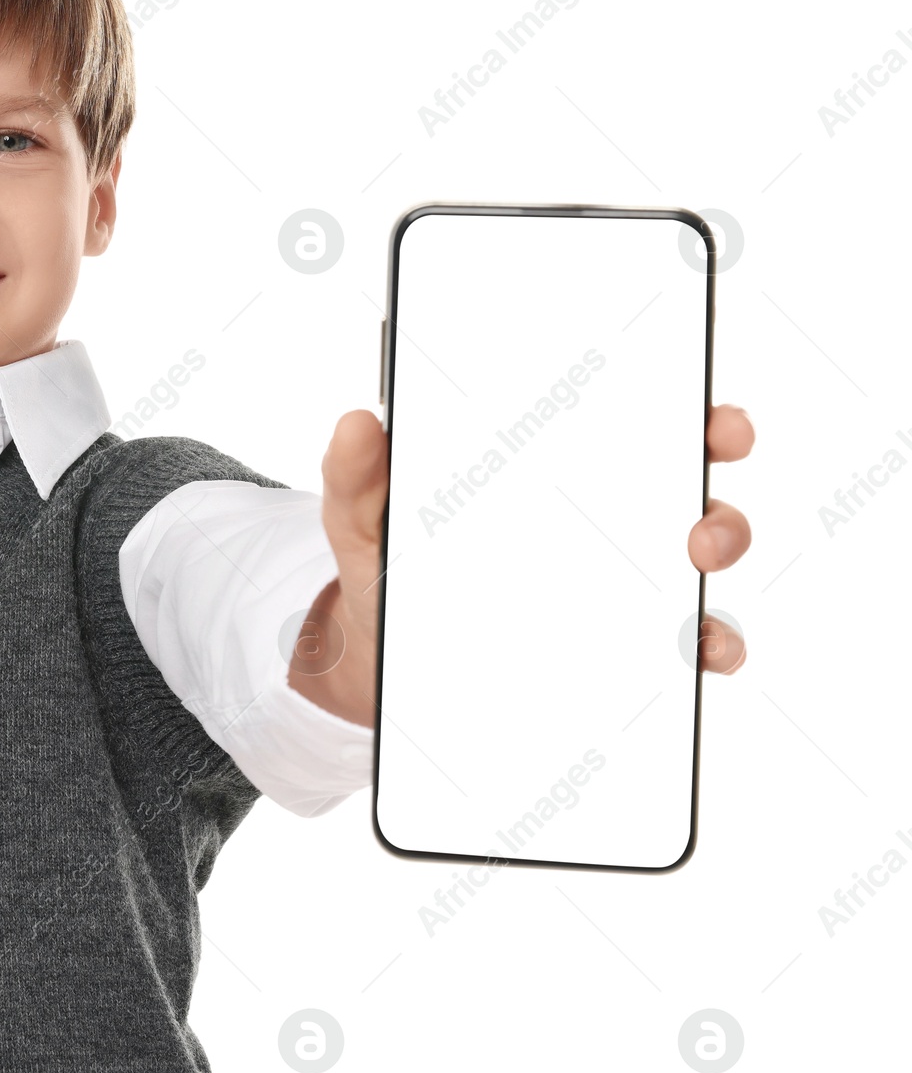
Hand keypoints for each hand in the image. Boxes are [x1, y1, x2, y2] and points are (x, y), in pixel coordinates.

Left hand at [295, 403, 755, 727]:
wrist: (375, 654)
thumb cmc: (385, 565)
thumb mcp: (363, 518)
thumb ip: (357, 475)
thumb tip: (357, 423)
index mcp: (551, 465)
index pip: (639, 425)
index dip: (693, 419)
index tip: (714, 425)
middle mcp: (600, 514)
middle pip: (690, 493)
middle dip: (716, 502)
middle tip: (699, 529)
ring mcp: (616, 581)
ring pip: (698, 563)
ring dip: (716, 566)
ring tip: (694, 576)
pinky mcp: (619, 646)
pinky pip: (685, 643)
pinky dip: (707, 645)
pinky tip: (697, 654)